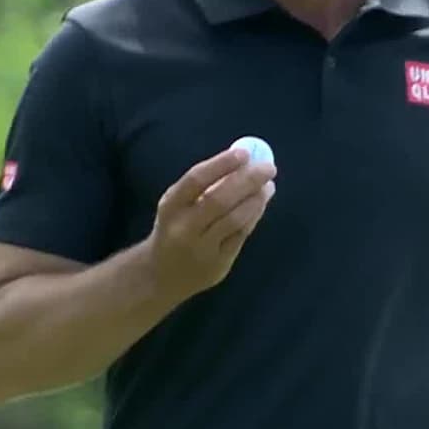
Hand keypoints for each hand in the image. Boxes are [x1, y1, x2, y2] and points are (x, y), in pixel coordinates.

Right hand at [148, 147, 276, 298]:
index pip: (196, 180)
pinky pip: (241, 235)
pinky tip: (261, 204)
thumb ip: (204, 186)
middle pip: (219, 199)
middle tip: (268, 167)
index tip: (244, 153)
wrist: (161, 275)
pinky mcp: (218, 263)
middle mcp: (184, 228)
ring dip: (256, 199)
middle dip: (248, 180)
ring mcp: (202, 248)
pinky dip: (254, 216)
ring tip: (268, 186)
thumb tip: (243, 161)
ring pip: (235, 219)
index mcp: (171, 206)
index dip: (222, 164)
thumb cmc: (174, 228)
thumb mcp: (177, 205)